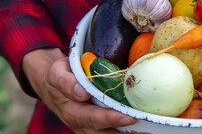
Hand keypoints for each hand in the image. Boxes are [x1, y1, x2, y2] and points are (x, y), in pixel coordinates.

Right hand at [22, 48, 143, 133]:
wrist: (53, 86)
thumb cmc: (59, 76)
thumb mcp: (57, 73)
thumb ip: (66, 82)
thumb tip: (82, 92)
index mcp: (71, 110)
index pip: (92, 118)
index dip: (111, 119)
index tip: (128, 117)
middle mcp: (80, 124)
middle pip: (102, 133)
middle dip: (124, 130)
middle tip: (144, 128)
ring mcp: (87, 128)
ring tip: (148, 132)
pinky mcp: (94, 127)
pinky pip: (109, 132)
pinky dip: (124, 132)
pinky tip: (142, 129)